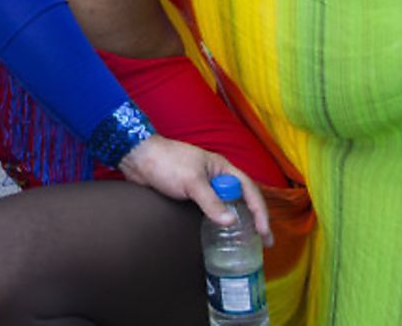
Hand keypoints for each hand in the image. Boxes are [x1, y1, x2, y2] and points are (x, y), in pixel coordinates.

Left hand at [119, 136, 271, 243]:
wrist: (137, 159)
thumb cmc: (166, 162)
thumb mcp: (191, 182)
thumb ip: (211, 201)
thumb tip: (230, 221)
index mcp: (222, 169)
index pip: (249, 190)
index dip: (259, 211)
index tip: (264, 232)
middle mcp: (217, 178)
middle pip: (242, 200)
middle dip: (254, 220)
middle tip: (263, 242)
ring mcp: (204, 187)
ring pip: (227, 206)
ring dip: (238, 222)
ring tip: (248, 243)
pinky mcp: (191, 196)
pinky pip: (211, 212)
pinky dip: (220, 223)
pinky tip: (222, 236)